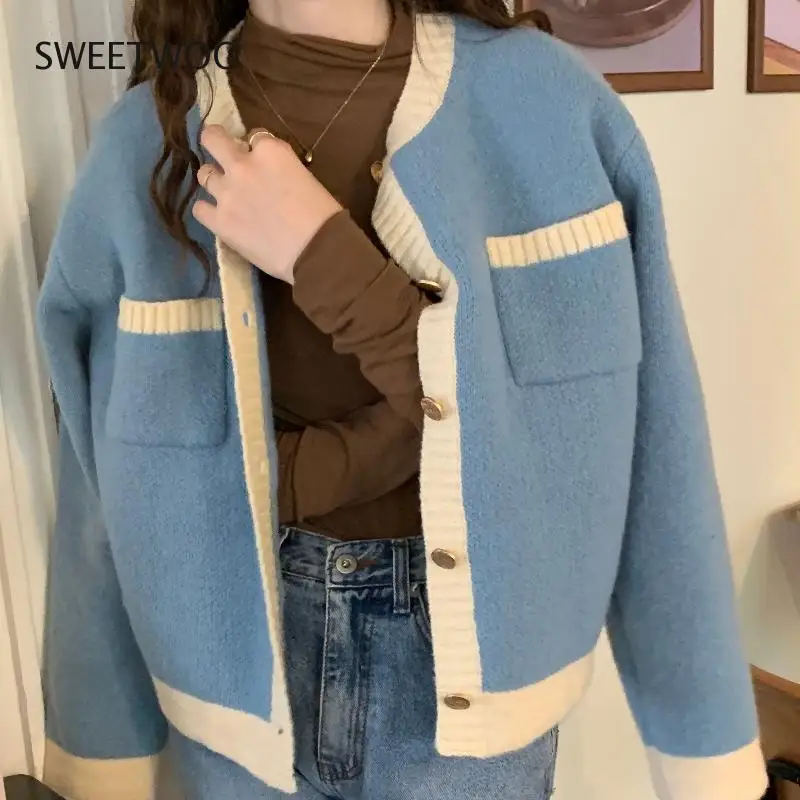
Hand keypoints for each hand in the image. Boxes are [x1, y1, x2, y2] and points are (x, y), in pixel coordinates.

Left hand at [193, 125, 341, 283]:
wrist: (317, 251)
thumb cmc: (323, 216)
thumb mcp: (305, 176)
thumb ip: (281, 167)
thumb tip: (269, 173)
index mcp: (270, 151)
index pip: (253, 136)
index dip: (256, 148)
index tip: (261, 160)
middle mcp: (243, 165)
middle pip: (213, 139)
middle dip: (216, 141)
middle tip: (221, 151)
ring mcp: (228, 193)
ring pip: (204, 174)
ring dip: (214, 180)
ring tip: (226, 193)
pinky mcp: (220, 221)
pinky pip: (199, 209)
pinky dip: (208, 211)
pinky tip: (219, 217)